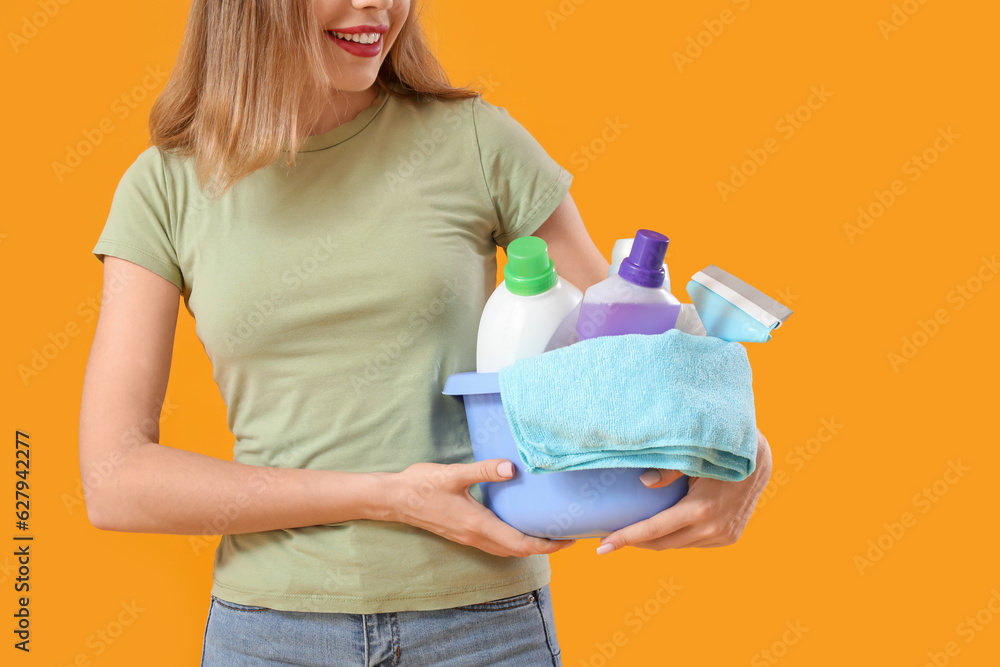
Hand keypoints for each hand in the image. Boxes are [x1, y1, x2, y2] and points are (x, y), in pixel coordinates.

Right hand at [378, 459, 575, 557]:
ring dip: (528, 545)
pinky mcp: (463, 533)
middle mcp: (476, 536)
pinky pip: (494, 543)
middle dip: (544, 547)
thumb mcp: (455, 474)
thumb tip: (512, 469)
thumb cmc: (421, 485)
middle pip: (517, 551)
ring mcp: (468, 537)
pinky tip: (517, 524)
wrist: (394, 499)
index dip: (548, 545)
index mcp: (478, 525)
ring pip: (506, 549)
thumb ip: (485, 471)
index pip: (521, 544)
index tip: (568, 539)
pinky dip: (513, 540)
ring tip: (547, 532)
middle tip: (566, 534)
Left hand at [596, 429, 772, 552]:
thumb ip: (669, 470)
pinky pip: (693, 543)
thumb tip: (643, 482)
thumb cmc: (719, 453)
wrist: (759, 462)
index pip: (653, 530)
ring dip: (654, 541)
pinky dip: (675, 537)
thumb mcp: (694, 457)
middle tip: (607, 540)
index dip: (625, 538)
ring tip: (630, 533)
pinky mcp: (729, 537)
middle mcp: (712, 528)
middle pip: (662, 543)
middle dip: (633, 543)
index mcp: (701, 509)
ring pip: (678, 545)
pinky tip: (661, 529)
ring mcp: (723, 536)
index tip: (602, 547)